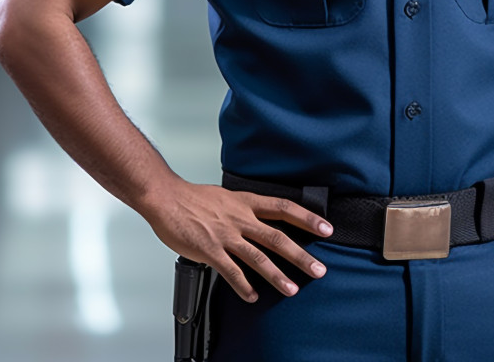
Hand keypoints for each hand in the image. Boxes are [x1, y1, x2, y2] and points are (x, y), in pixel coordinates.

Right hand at [144, 180, 333, 301]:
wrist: (166, 198)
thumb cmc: (195, 198)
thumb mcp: (228, 196)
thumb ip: (246, 209)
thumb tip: (262, 219)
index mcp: (246, 202)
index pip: (284, 208)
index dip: (307, 218)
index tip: (327, 227)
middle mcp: (240, 218)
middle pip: (277, 237)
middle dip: (301, 255)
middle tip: (319, 270)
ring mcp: (226, 235)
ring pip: (258, 257)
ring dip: (277, 276)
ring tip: (292, 290)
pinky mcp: (210, 250)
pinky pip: (231, 272)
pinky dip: (244, 286)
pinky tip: (253, 297)